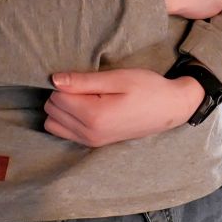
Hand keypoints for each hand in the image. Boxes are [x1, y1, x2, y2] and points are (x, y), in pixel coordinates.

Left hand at [43, 68, 201, 146]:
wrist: (169, 109)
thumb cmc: (148, 88)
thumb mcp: (119, 78)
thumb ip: (84, 81)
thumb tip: (54, 80)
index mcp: (95, 116)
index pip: (57, 96)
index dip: (67, 82)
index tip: (86, 78)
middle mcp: (89, 133)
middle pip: (52, 110)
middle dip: (63, 94)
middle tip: (88, 86)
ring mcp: (90, 141)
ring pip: (53, 123)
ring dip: (62, 108)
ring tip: (84, 97)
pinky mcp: (93, 143)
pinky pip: (63, 132)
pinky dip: (66, 119)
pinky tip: (84, 108)